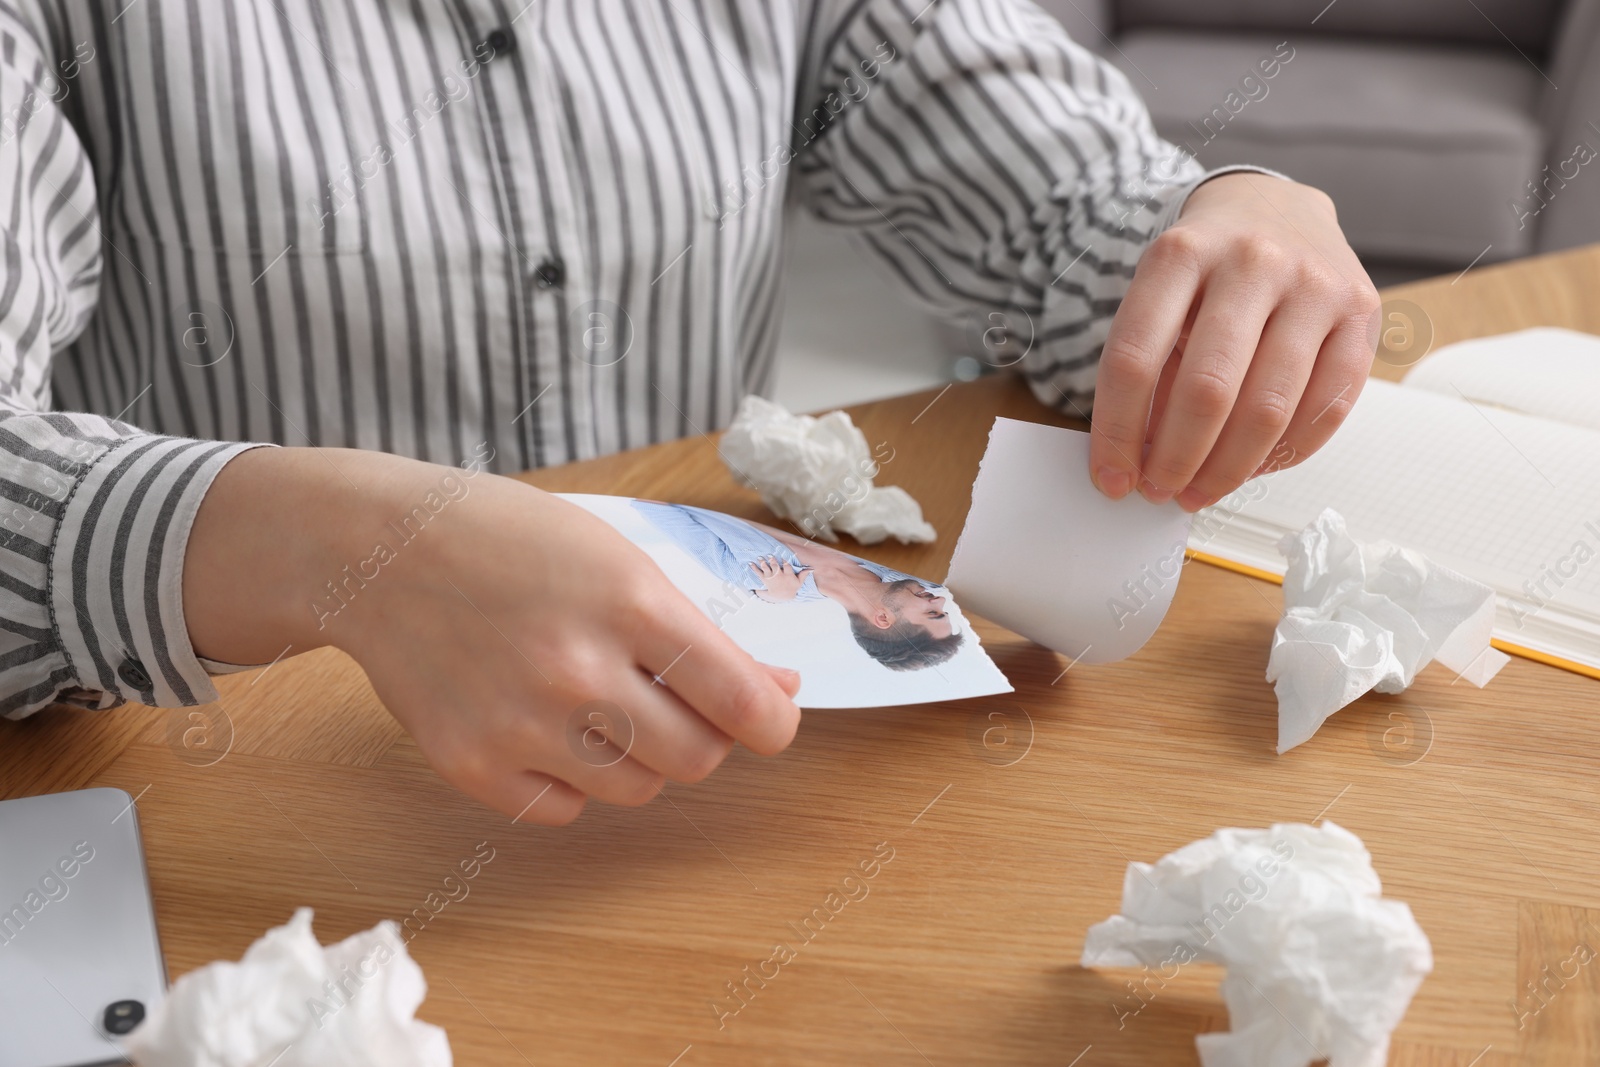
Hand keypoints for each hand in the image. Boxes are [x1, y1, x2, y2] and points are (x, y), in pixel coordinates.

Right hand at [184, 447, 802, 824]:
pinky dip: (570, 781)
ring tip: (595, 702)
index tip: (771, 720)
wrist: (379, 551)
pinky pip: (564, 810)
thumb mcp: (616, 559)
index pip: (741, 701)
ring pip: (635, 790)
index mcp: (629, 602)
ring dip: (635, 757)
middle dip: (701, 736)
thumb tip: (776, 691)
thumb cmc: (509, 542)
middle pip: (696, 759)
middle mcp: (579, 670)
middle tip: (669, 701)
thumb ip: (696, 632)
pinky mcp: (471, 764)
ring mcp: (521, 723)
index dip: (773, 721)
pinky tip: (544, 727)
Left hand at [750, 555, 805, 601]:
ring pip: (767, 569)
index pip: (787, 566)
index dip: (785, 562)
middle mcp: (779, 576)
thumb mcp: (799, 582)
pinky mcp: (765, 581)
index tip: (783, 557)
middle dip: (772, 560)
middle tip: (769, 555)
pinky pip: (759, 574)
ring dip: (762, 563)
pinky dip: (754, 568)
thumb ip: (804, 574)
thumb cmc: (791, 588)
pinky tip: (750, 563)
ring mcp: (772, 578)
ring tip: (759, 558)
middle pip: (775, 567)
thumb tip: (812, 568)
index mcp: (788, 575)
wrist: (783, 597)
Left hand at [1089, 172, 1380, 510]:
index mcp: (1180, 253)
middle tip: (1160, 491)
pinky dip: (1285, 453)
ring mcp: (1313, 284)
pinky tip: (1253, 467)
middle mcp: (1251, 261)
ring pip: (1270, 407)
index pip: (1134, 358)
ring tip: (1201, 490)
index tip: (1112, 477)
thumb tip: (1138, 462)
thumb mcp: (1160, 296)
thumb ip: (1149, 368)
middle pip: (1207, 389)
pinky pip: (1328, 406)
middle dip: (1177, 458)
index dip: (1118, 432)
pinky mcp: (1360, 311)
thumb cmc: (1206, 268)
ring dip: (1228, 468)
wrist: (1273, 206)